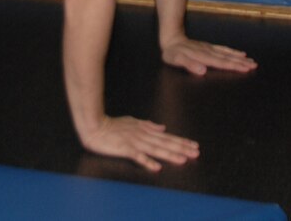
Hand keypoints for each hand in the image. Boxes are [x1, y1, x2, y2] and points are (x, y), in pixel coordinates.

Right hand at [78, 115, 199, 171]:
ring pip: (156, 149)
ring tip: (183, 159)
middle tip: (196, 153)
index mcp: (145, 130)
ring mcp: (134, 142)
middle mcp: (142, 136)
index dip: (181, 141)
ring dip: (170, 154)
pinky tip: (157, 167)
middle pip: (165, 143)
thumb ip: (147, 125)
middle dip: (181, 148)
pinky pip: (138, 157)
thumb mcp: (132, 121)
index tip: (194, 145)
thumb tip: (162, 126)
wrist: (94, 126)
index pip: (166, 137)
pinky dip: (147, 162)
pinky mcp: (125, 149)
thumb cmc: (111, 125)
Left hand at [161, 37, 257, 75]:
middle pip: (227, 58)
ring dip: (239, 58)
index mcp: (203, 57)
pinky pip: (223, 49)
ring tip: (251, 61)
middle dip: (241, 63)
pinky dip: (232, 51)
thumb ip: (189, 64)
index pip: (221, 63)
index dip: (233, 66)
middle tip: (255, 66)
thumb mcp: (176, 59)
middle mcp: (208, 52)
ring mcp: (209, 48)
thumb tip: (202, 70)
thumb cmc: (172, 52)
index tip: (246, 68)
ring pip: (227, 53)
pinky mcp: (208, 47)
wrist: (170, 38)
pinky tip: (239, 53)